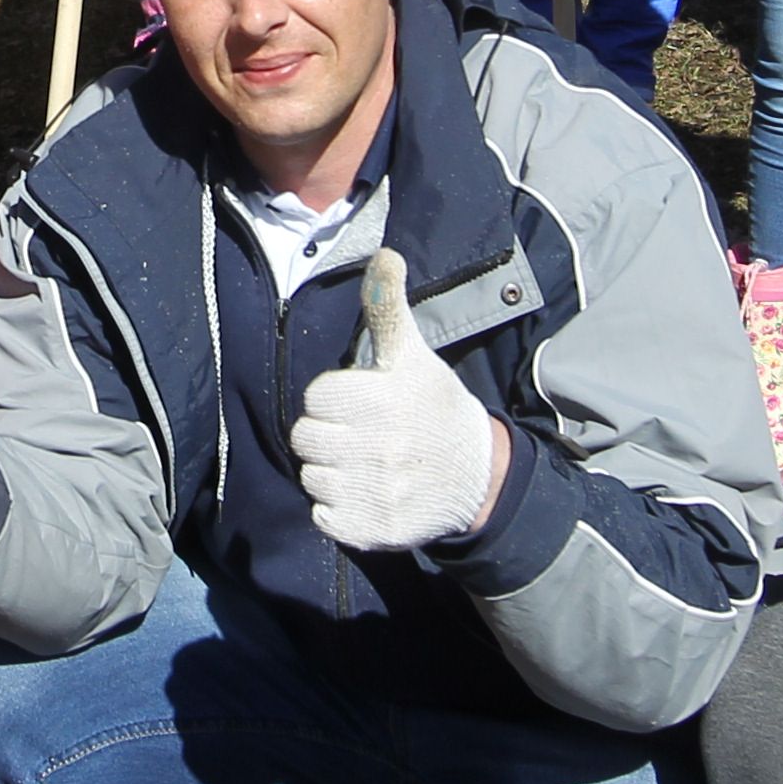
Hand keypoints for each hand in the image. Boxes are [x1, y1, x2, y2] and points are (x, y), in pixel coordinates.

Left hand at [287, 251, 506, 550]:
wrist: (478, 477)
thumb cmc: (435, 407)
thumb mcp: (415, 356)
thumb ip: (387, 309)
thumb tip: (384, 254)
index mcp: (383, 400)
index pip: (316, 398)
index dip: (334, 398)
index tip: (361, 402)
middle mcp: (378, 447)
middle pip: (304, 438)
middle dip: (327, 433)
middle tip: (359, 434)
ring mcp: (375, 492)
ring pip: (310, 477)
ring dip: (330, 471)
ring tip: (364, 463)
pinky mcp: (372, 530)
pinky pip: (322, 516)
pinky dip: (337, 509)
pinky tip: (365, 494)